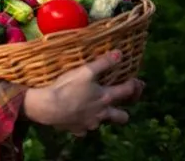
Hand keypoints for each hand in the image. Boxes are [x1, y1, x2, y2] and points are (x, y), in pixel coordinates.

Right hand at [23, 50, 144, 135]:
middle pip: (121, 117)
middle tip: (119, 105)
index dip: (133, 85)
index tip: (135, 81)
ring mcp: (90, 123)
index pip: (126, 91)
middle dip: (123, 112)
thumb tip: (120, 54)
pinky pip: (83, 130)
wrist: (48, 107)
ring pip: (101, 124)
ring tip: (94, 111)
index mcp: (105, 97)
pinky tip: (76, 118)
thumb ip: (103, 63)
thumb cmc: (67, 87)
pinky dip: (82, 124)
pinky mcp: (77, 129)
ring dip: (100, 117)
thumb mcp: (85, 71)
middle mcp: (101, 113)